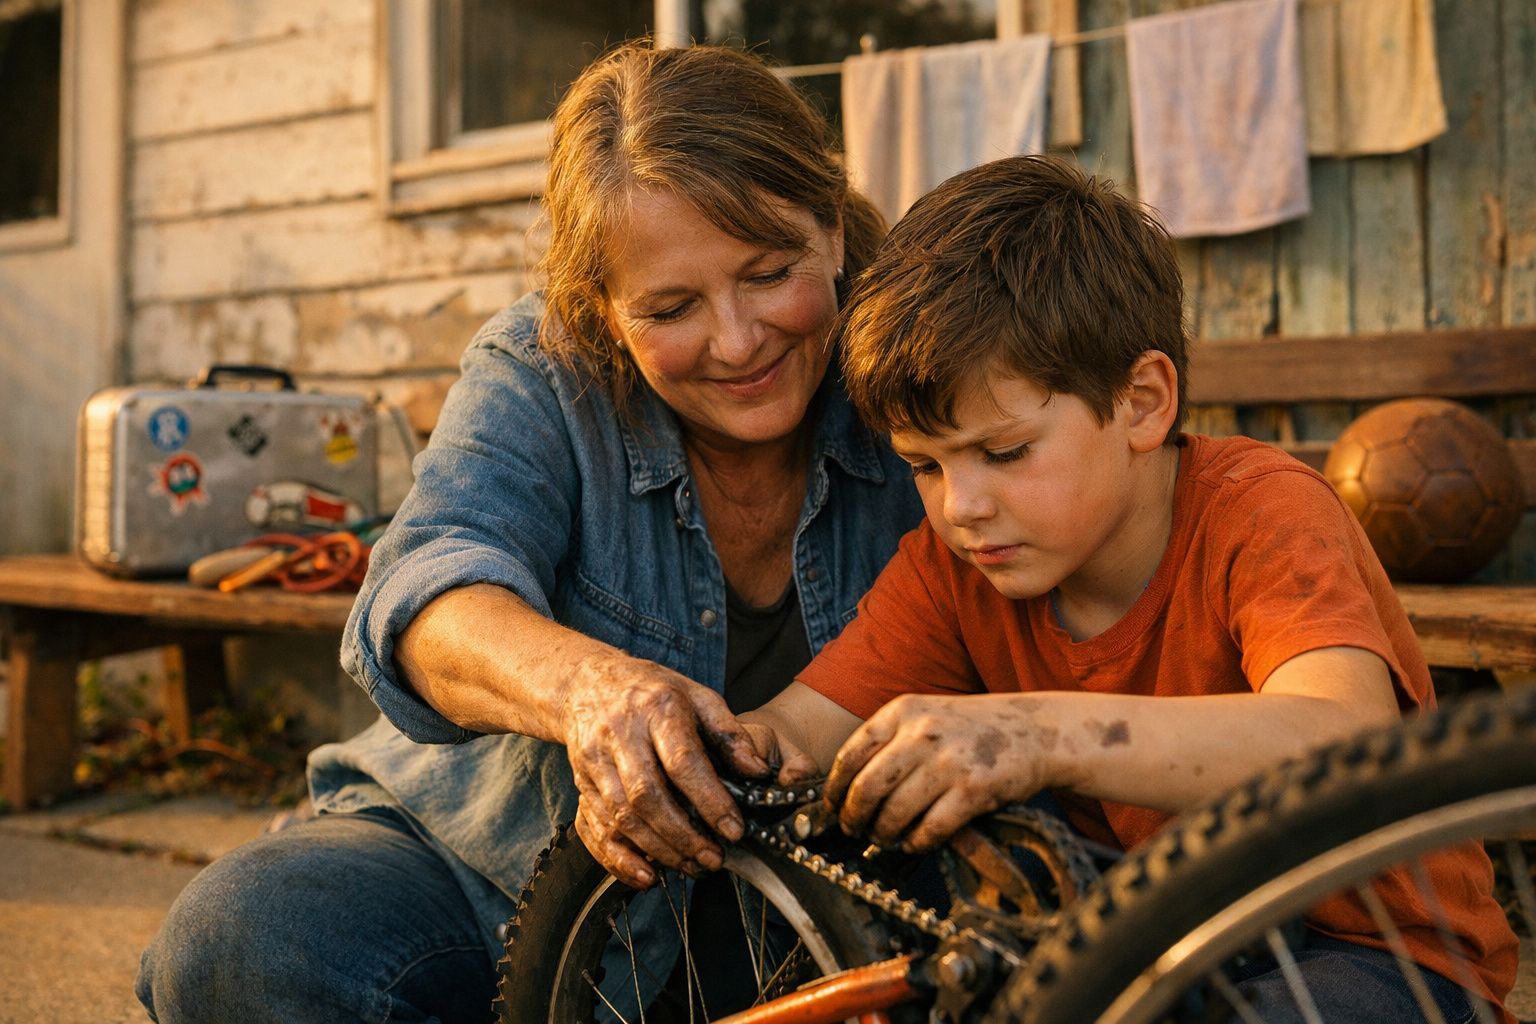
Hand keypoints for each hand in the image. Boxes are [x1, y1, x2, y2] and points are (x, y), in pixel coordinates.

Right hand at [564, 651, 770, 887]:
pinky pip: (594, 828)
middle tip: (714, 859)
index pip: (683, 761)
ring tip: (692, 866)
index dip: (710, 800)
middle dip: (683, 836)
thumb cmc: (653, 692)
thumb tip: (758, 771)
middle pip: (647, 796)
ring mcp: (594, 760)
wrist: (589, 683)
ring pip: (621, 817)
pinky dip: (619, 858)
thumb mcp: (697, 696)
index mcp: (657, 709)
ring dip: (658, 850)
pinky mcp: (580, 782)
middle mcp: (620, 734)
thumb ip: (730, 733)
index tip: (734, 829)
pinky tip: (647, 875)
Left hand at [824, 694, 1053, 851]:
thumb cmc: (974, 727)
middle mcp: (922, 733)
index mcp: (903, 711)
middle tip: (852, 829)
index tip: (831, 806)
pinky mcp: (973, 791)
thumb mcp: (927, 715)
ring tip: (883, 838)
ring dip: (883, 834)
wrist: (1036, 730)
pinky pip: (931, 829)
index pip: (850, 754)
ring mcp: (948, 762)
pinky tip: (915, 842)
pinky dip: (916, 842)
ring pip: (895, 812)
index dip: (835, 788)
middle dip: (853, 817)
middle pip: (867, 787)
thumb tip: (849, 786)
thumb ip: (891, 740)